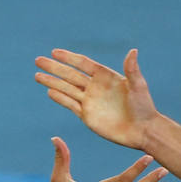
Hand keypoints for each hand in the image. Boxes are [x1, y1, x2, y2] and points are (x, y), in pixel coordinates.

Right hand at [34, 48, 159, 149]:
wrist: (142, 131)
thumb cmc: (143, 106)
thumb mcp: (138, 85)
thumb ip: (132, 69)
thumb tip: (133, 51)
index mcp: (105, 76)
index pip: (83, 63)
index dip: (69, 57)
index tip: (55, 52)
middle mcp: (95, 87)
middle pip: (70, 74)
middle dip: (54, 67)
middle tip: (38, 60)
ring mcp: (90, 101)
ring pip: (66, 88)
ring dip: (52, 82)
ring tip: (37, 75)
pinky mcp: (87, 116)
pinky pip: (70, 105)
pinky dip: (60, 98)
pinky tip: (49, 92)